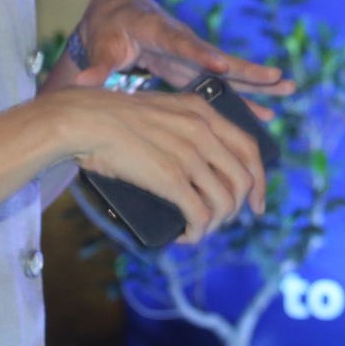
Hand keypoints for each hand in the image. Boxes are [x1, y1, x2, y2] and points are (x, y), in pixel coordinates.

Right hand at [51, 85, 266, 241]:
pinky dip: (196, 232)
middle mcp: (203, 130)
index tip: (256, 202)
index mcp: (202, 111)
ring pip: (225, 201)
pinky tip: (185, 236)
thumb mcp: (160, 110)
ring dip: (214, 224)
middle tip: (223, 221)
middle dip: (239, 209)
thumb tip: (191, 163)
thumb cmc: (111, 117)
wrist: (85, 119)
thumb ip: (181, 127)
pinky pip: (200, 214)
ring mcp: (190, 154)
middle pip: (244, 180)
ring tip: (197, 229)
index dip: (259, 180)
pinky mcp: (171, 177)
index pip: (250, 148)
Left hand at [57, 0, 293, 101]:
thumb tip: (87, 80)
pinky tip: (267, 114)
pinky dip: (245, 98)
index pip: (183, 44)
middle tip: (277, 77)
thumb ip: (98, 63)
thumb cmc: (110, 28)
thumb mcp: (102, 43)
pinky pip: (224, 86)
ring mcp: (194, 58)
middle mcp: (185, 44)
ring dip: (258, 84)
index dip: (201, 55)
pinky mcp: (196, 71)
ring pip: (230, 72)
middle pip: (220, 57)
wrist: (120, 15)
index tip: (220, 65)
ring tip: (289, 90)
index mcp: (160, 33)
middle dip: (247, 69)